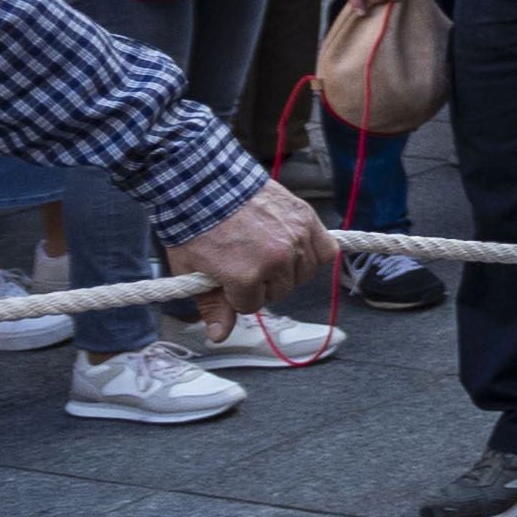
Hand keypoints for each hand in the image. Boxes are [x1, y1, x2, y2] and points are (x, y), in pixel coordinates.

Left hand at [161, 184, 331, 329]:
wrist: (205, 181)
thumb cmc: (194, 224)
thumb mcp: (191, 269)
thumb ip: (211, 305)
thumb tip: (219, 336)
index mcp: (245, 276)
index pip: (252, 305)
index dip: (237, 294)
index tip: (228, 278)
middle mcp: (276, 260)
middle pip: (280, 291)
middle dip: (263, 282)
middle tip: (246, 263)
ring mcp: (294, 238)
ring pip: (304, 274)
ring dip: (288, 269)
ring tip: (268, 253)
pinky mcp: (306, 219)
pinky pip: (325, 250)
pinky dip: (314, 253)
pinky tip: (296, 248)